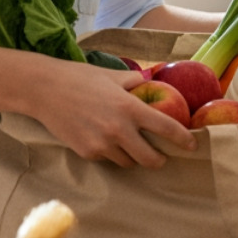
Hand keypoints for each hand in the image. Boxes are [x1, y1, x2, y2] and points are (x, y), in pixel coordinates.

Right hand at [25, 58, 194, 168]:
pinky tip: (102, 139)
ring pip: (127, 162)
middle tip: (161, 156)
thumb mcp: (112, 75)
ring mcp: (101, 144)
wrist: (44, 90)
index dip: (182, 139)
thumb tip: (152, 84)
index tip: (192, 145)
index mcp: (129, 108)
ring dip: (132, 157)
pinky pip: (107, 159)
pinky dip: (110, 153)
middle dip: (159, 160)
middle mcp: (118, 129)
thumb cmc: (80, 78)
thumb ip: (135, 82)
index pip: (165, 128)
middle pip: (150, 158)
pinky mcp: (87, 153)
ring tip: (127, 144)